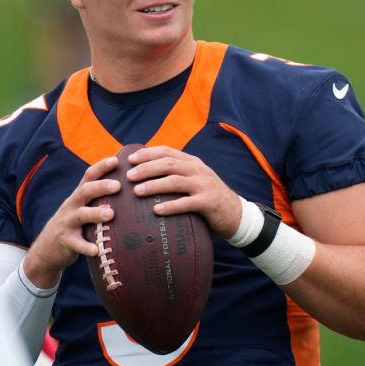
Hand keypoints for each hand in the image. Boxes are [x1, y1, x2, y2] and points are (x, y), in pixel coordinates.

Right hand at [23, 156, 120, 287]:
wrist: (46, 249)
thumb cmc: (74, 225)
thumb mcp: (82, 208)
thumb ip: (98, 199)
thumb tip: (128, 187)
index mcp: (79, 196)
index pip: (89, 176)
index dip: (101, 167)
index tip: (117, 160)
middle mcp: (72, 206)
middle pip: (85, 191)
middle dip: (101, 187)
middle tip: (118, 185)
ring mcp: (67, 223)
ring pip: (80, 215)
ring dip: (95, 213)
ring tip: (111, 214)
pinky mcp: (66, 241)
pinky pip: (76, 244)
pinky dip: (86, 247)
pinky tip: (97, 250)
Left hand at [126, 146, 242, 238]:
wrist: (235, 213)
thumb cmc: (207, 197)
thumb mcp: (194, 179)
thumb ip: (177, 173)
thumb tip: (145, 174)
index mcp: (192, 162)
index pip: (167, 152)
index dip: (147, 154)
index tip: (129, 160)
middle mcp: (198, 170)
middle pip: (168, 164)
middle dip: (146, 169)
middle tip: (129, 176)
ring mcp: (204, 185)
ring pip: (175, 181)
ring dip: (154, 185)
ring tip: (137, 191)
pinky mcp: (208, 202)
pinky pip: (186, 203)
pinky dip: (170, 206)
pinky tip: (156, 210)